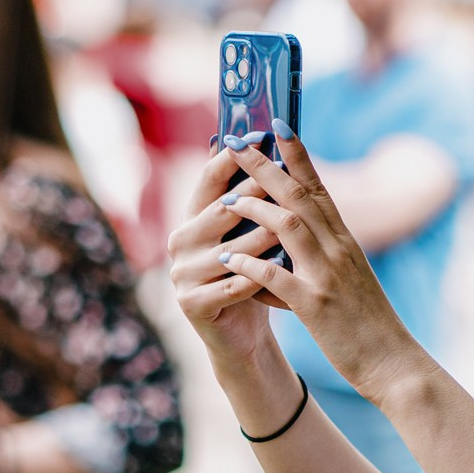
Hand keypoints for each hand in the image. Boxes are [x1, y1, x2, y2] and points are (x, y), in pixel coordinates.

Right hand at [168, 143, 285, 370]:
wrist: (243, 337)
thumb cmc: (251, 278)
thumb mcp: (248, 235)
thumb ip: (249, 197)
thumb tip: (263, 145)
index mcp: (192, 218)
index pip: (211, 178)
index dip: (236, 157)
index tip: (262, 136)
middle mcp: (180, 241)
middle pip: (222, 209)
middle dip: (255, 193)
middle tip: (285, 177)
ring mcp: (182, 273)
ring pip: (231, 248)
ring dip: (263, 238)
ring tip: (293, 227)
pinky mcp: (191, 303)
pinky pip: (233, 285)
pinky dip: (259, 278)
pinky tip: (282, 271)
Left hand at [203, 129, 417, 403]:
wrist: (394, 364)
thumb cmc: (369, 325)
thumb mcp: (350, 280)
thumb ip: (323, 257)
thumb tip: (289, 242)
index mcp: (346, 242)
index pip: (320, 188)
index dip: (298, 155)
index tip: (278, 127)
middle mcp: (339, 251)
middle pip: (300, 197)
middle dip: (266, 168)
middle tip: (238, 144)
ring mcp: (328, 277)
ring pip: (289, 227)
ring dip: (256, 209)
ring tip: (226, 199)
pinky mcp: (316, 308)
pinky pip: (278, 279)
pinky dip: (252, 265)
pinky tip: (228, 257)